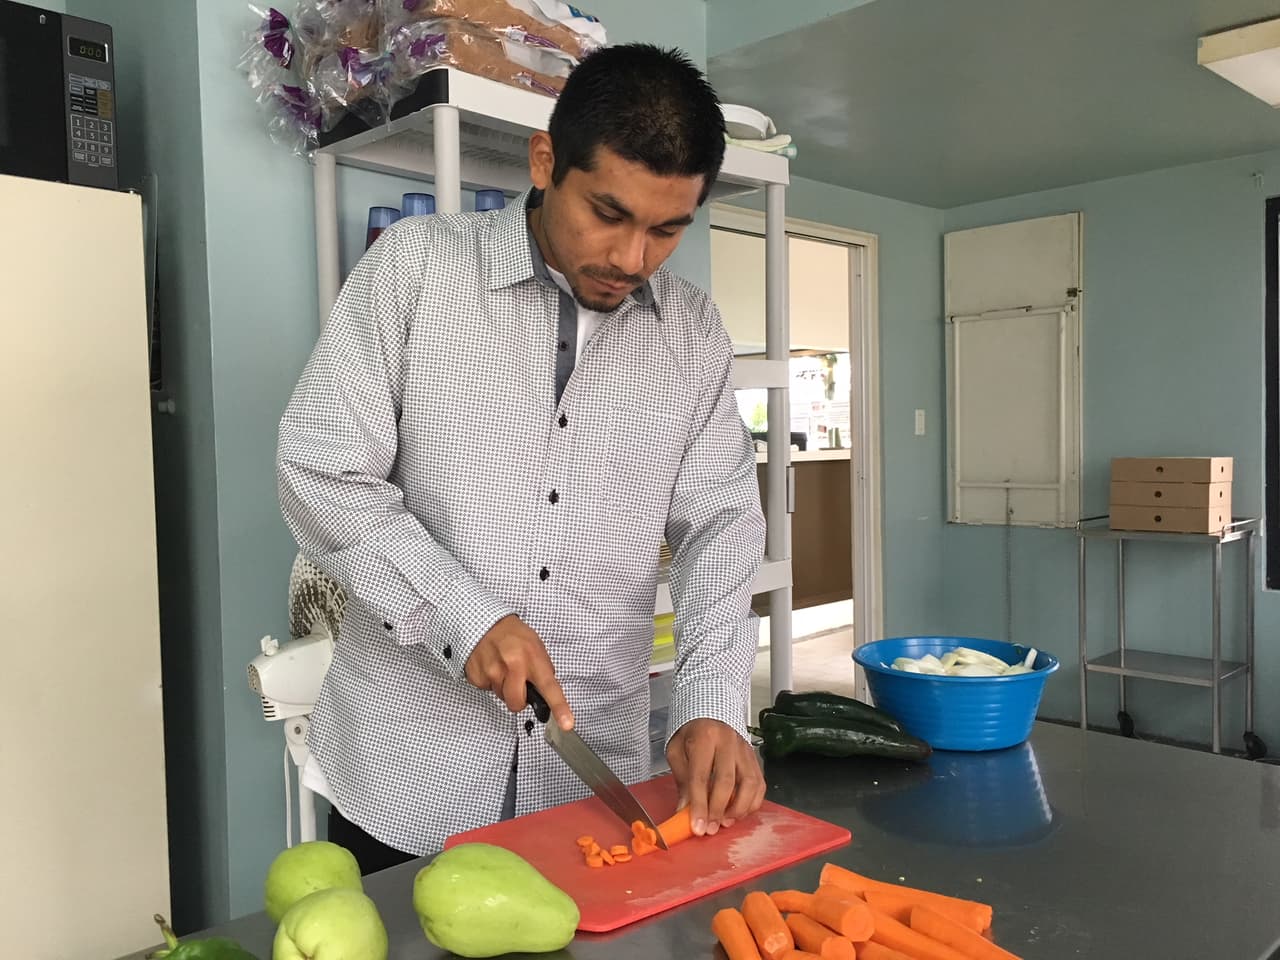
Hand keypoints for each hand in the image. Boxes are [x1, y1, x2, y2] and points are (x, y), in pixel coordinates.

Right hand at [465, 615, 573, 729]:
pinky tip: (490, 665)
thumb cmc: (514, 635)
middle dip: (518, 699)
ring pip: (501, 697)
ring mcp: (492, 671)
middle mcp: (513, 666)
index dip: (559, 707)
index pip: (549, 687)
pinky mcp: (477, 676)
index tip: (567, 723)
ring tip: (502, 667)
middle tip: (517, 683)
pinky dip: (489, 682)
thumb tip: (545, 692)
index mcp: (533, 658)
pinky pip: (486, 690)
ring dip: (503, 687)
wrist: (485, 622)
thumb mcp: (535, 646)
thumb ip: (542, 670)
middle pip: (517, 703)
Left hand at [666, 718, 765, 836]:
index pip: (701, 776)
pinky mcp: (755, 758)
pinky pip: (760, 785)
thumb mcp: (677, 751)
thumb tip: (684, 811)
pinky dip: (751, 803)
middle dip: (717, 810)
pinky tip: (738, 812)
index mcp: (704, 737)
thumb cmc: (691, 732)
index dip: (699, 805)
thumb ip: (682, 780)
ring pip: (749, 784)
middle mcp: (728, 742)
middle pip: (726, 782)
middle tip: (709, 829)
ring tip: (724, 822)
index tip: (697, 827)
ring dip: (738, 809)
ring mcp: (745, 750)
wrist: (712, 709)